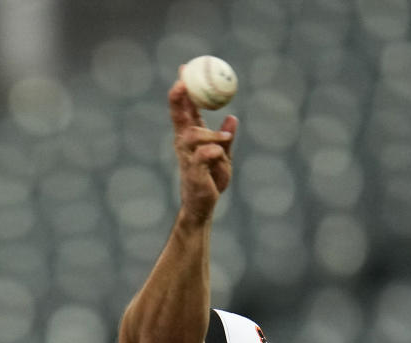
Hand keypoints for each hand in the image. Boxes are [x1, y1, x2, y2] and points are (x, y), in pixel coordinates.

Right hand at [169, 68, 237, 220]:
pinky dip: (214, 150)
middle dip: (178, 97)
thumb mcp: (223, 155)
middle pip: (178, 115)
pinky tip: (220, 154)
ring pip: (194, 135)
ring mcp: (187, 157)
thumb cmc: (211, 180)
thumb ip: (226, 138)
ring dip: (211, 134)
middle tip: (183, 81)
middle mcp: (184, 143)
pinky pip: (203, 155)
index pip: (184, 108)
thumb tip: (232, 117)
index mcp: (190, 136)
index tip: (184, 69)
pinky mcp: (193, 171)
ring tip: (225, 139)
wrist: (203, 205)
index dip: (183, 88)